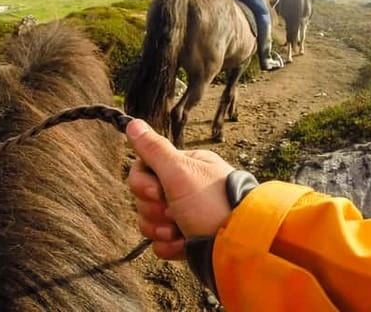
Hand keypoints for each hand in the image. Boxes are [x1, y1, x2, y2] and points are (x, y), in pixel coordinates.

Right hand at [126, 119, 233, 259]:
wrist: (237, 248)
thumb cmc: (212, 204)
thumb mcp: (181, 171)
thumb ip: (154, 149)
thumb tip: (133, 124)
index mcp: (185, 165)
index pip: (144, 167)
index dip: (142, 182)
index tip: (157, 191)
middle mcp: (184, 188)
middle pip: (144, 195)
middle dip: (154, 208)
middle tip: (173, 212)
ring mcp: (184, 214)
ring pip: (148, 219)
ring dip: (159, 227)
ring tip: (179, 231)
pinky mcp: (184, 239)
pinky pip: (159, 241)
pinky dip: (168, 245)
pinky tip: (182, 244)